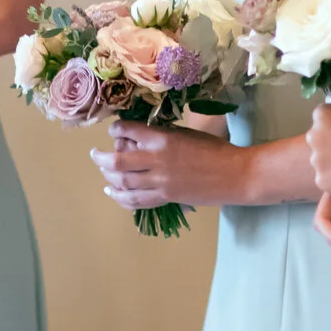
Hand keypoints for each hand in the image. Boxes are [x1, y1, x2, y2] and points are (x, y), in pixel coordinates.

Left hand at [88, 120, 252, 211]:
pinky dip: (120, 197)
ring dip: (108, 176)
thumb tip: (140, 137)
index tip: (114, 130)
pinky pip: (135, 200)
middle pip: (118, 160)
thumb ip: (162, 136)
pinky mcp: (165, 198)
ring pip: (123, 181)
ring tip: (103, 171)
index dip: (117, 129)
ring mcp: (159, 182)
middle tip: (95, 153)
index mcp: (163, 139)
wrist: (234, 175)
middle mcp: (156, 160)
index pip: (128, 131)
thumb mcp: (187, 134)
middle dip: (102, 156)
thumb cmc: (215, 149)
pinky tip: (113, 192)